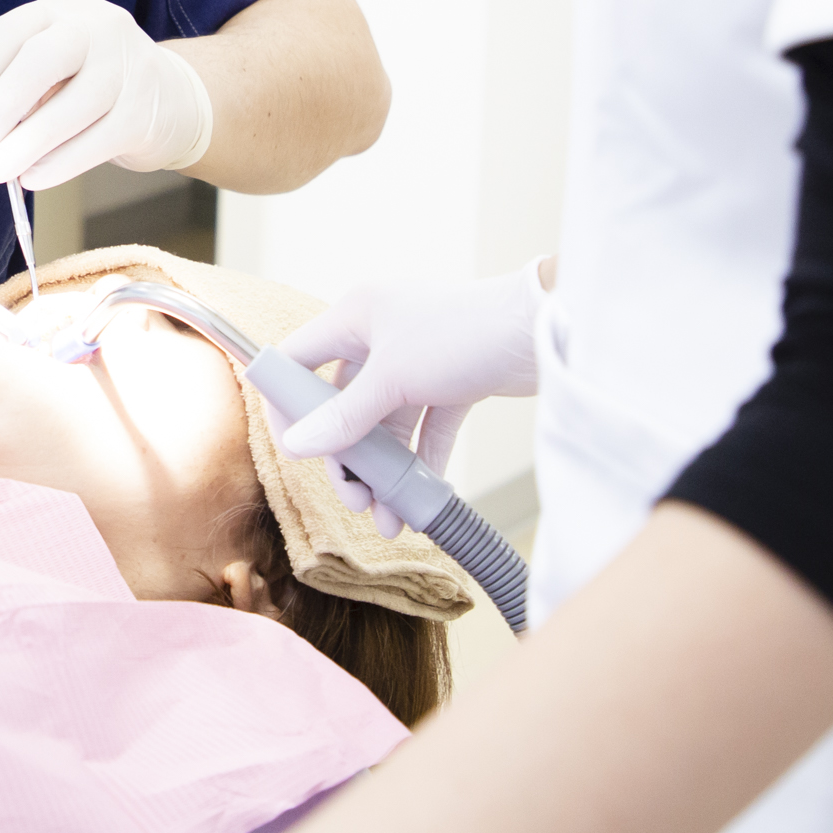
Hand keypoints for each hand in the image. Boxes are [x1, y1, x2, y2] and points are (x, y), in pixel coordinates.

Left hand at [0, 0, 213, 190]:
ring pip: (71, 108)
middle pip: (45, 59)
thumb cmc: (90, 77)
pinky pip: (95, 142)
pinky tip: (32, 177)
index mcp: (64, 10)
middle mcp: (99, 29)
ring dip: (27, 144)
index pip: (15, 30)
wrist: (171, 97)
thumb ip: (4, 67)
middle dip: (6, 99)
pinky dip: (58, 164)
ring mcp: (127, 70)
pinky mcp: (143, 113)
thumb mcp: (49, 61)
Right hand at [274, 262, 546, 536]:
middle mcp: (381, 335)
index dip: (287, 403)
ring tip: (388, 515)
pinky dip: (418, 462)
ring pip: (385, 423)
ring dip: (384, 470)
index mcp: (356, 317)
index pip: (298, 358)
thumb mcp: (392, 378)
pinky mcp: (451, 383)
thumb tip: (295, 446)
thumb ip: (343, 417)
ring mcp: (418, 361)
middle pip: (343, 403)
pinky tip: (418, 499)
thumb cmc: (460, 334)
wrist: (545, 331)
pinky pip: (424, 429)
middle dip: (347, 456)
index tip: (293, 450)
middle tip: (354, 498)